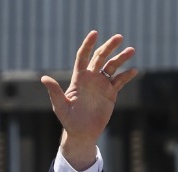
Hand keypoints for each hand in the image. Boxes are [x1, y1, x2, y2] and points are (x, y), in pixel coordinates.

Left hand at [41, 30, 136, 169]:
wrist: (82, 133)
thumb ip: (54, 92)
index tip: (94, 33)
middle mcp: (90, 79)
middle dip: (109, 47)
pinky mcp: (110, 93)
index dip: (88, 45)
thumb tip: (44, 78)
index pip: (83, 57)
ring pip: (112, 67)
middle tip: (119, 37)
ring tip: (131, 50)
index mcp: (78, 79)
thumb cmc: (68, 120)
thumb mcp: (60, 106)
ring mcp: (101, 85)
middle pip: (100, 57)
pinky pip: (119, 81)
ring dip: (121, 58)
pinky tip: (134, 71)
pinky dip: (127, 75)